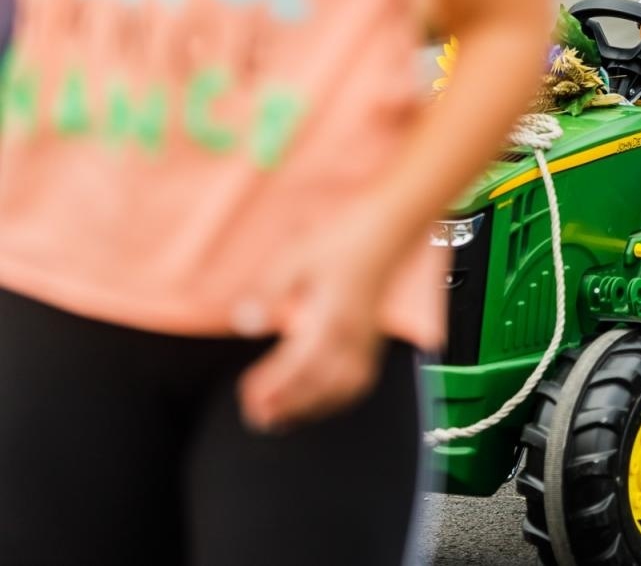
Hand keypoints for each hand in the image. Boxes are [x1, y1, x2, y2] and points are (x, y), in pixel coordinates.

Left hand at [235, 214, 395, 432]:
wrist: (390, 226)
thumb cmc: (345, 238)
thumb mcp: (297, 257)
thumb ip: (269, 292)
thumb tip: (245, 323)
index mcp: (334, 317)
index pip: (299, 365)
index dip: (273, 386)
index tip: (247, 396)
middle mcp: (354, 335)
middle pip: (321, 386)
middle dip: (290, 406)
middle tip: (258, 418)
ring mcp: (368, 339)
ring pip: (344, 388)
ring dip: (315, 407)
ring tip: (284, 418)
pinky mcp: (374, 337)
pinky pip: (360, 379)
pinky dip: (339, 397)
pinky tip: (321, 399)